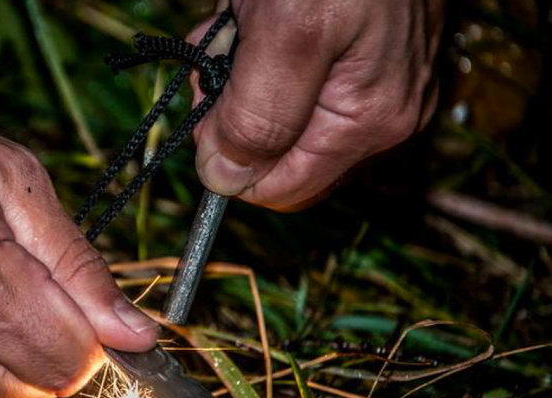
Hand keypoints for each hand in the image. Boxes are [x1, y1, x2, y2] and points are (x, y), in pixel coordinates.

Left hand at [190, 0, 443, 209]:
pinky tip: (252, 16)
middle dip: (233, 111)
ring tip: (239, 22)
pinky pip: (287, 79)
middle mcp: (376, 114)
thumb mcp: (288, 33)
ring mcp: (368, 82)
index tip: (211, 102)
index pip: (279, 190)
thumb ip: (259, 117)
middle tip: (222, 52)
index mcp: (367, 122)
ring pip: (275, 115)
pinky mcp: (352, 53)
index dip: (229, 158)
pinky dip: (256, 52)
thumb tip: (225, 182)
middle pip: (276, 153)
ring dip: (238, 76)